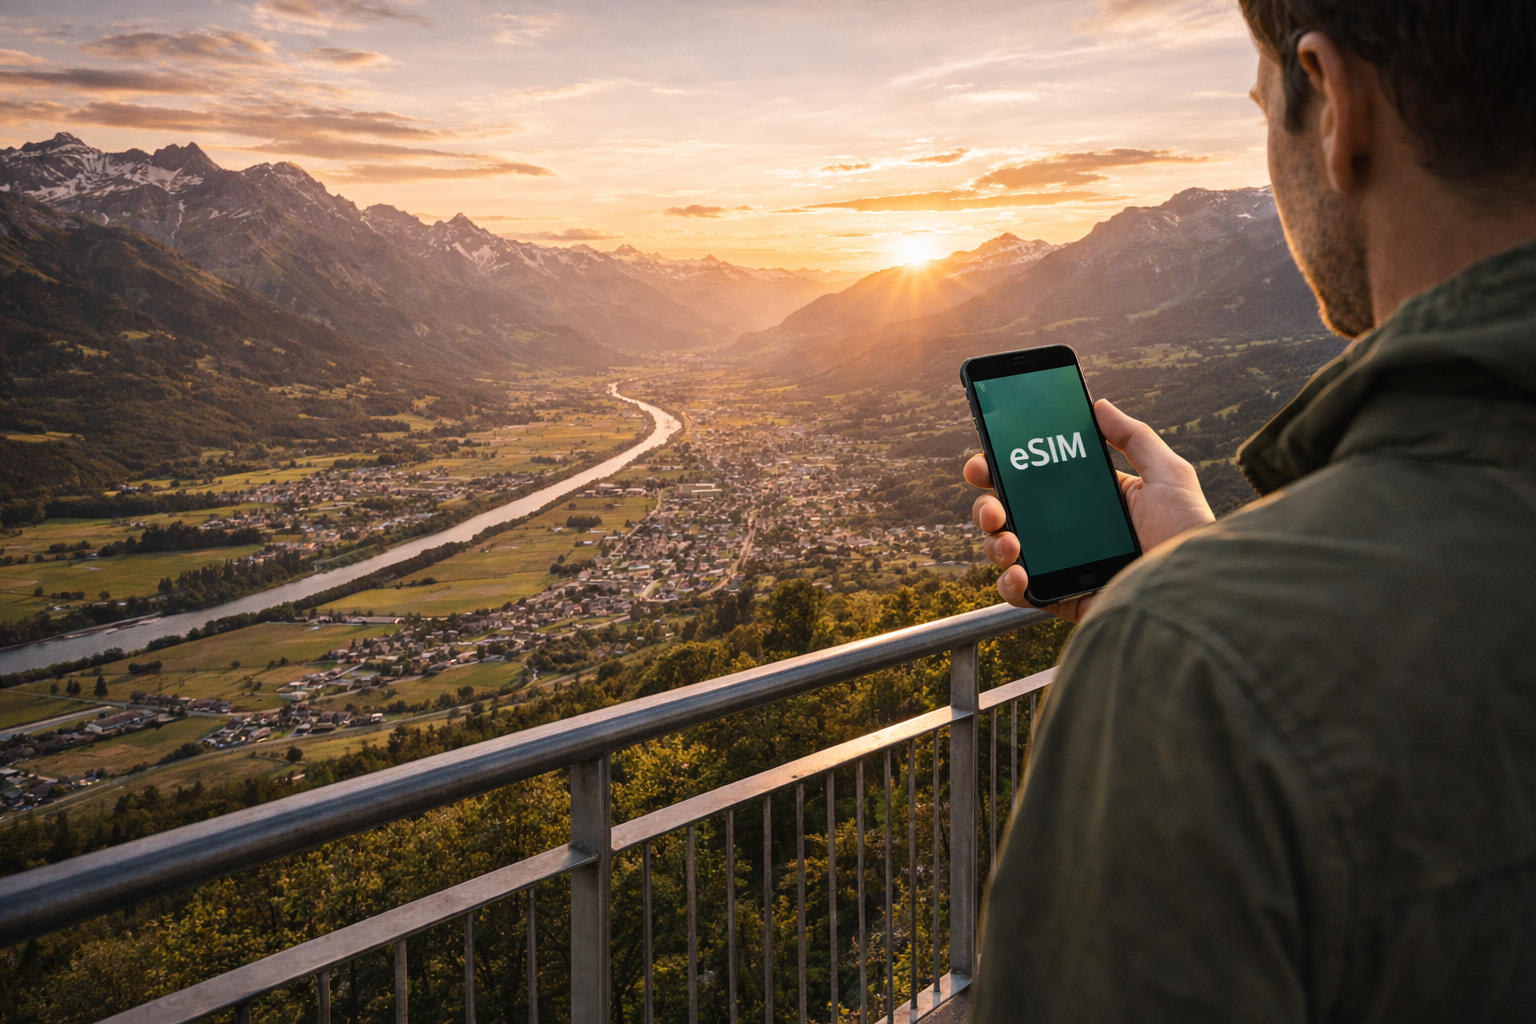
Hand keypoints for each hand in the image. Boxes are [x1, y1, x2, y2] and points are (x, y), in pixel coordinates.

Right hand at [965, 398, 1213, 621]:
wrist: (1199, 594)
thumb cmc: (1191, 534)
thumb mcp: (1169, 474)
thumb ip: (1133, 437)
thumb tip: (1099, 404)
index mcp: (1092, 503)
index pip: (1038, 483)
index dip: (1006, 471)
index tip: (986, 459)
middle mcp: (1073, 535)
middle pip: (1013, 516)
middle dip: (988, 506)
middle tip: (992, 504)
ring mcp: (1065, 569)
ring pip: (1008, 553)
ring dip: (994, 542)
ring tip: (1009, 539)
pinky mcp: (1064, 601)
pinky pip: (1022, 594)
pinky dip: (1009, 583)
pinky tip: (1019, 572)